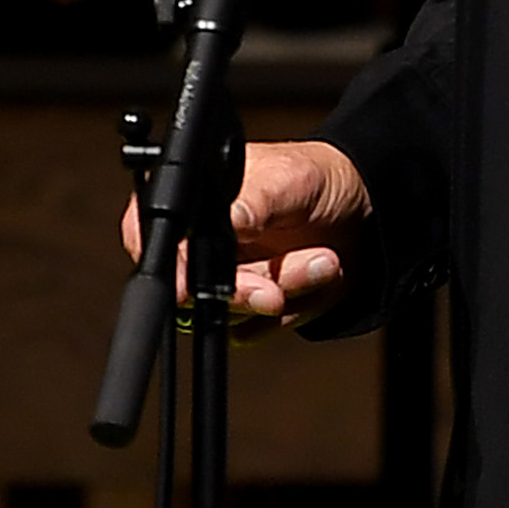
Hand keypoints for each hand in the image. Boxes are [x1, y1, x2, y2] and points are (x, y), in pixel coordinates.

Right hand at [119, 138, 375, 333]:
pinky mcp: (252, 309)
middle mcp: (197, 244)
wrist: (360, 206)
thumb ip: (257, 201)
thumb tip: (231, 219)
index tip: (186, 288)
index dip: (164, 265)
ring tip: (324, 260)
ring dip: (282, 291)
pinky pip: (259, 329)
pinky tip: (322, 274)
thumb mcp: (287, 180)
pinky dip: (296, 307)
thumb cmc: (314, 178)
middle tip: (274, 291)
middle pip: (188, 289)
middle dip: (240, 290)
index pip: (148, 236)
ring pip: (229, 312)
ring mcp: (224, 279)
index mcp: (192, 201)